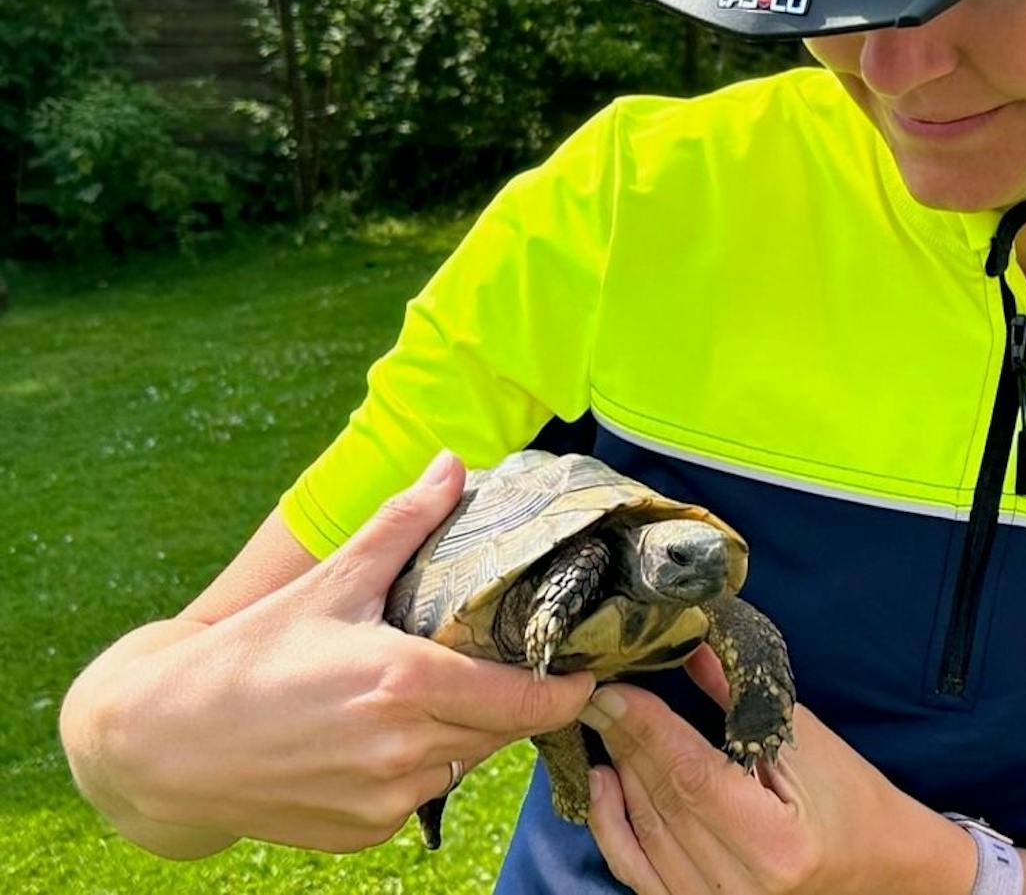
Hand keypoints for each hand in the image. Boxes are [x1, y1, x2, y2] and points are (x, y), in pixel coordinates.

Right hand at [96, 452, 594, 852]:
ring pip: (462, 763)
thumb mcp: (332, 582)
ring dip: (462, 731)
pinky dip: (418, 765)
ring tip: (426, 690)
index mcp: (407, 684)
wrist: (163, 745)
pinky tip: (380, 733)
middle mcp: (404, 751)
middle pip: (499, 729)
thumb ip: (403, 525)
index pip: (526, 700)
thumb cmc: (250, 655)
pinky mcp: (362, 834)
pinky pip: (420, 795)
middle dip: (508, 698)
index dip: (567, 689)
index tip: (588, 671)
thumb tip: (451, 465)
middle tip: (498, 662)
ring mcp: (384, 800)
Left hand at [583, 647, 974, 894]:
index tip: (616, 688)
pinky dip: (612, 826)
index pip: (693, 778)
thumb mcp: (806, 740)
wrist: (874, 865)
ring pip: (645, 833)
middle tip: (598, 693)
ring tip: (604, 723)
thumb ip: (740, 698)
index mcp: (776, 844)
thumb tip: (690, 647)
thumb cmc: (848, 797)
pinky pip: (637, 871)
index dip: (648, 729)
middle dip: (626, 740)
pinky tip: (603, 781)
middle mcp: (742, 887)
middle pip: (664, 803)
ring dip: (618, 772)